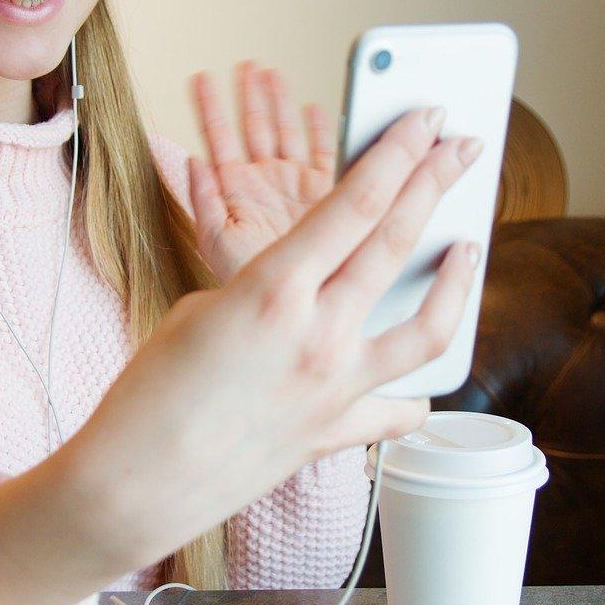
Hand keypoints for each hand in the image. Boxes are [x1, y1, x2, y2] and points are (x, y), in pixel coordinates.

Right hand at [70, 103, 485, 567]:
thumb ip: (264, 290)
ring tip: (470, 247)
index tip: (426, 118)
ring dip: (457, 281)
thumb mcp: (200, 310)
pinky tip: (425, 386)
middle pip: (396, 241)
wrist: (134, 485)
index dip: (397, 150)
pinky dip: (412, 395)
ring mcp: (335, 388)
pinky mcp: (334, 433)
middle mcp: (318, 334)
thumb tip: (302, 291)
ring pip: (425, 325)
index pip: (355, 202)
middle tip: (464, 145)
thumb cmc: (148, 393)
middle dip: (435, 182)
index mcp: (273, 288)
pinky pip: (393, 408)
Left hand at [186, 60, 336, 282]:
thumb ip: (204, 201)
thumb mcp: (217, 243)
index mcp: (237, 190)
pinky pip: (323, 151)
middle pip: (256, 127)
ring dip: (278, 102)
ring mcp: (296, 185)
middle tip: (245, 65)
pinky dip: (320, 129)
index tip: (201, 78)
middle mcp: (266, 183)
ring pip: (286, 132)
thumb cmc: (251, 283)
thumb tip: (191, 161)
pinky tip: (313, 108)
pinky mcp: (327, 192)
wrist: (295, 306)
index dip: (210, 108)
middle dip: (249, 95)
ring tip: (269, 72)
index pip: (220, 139)